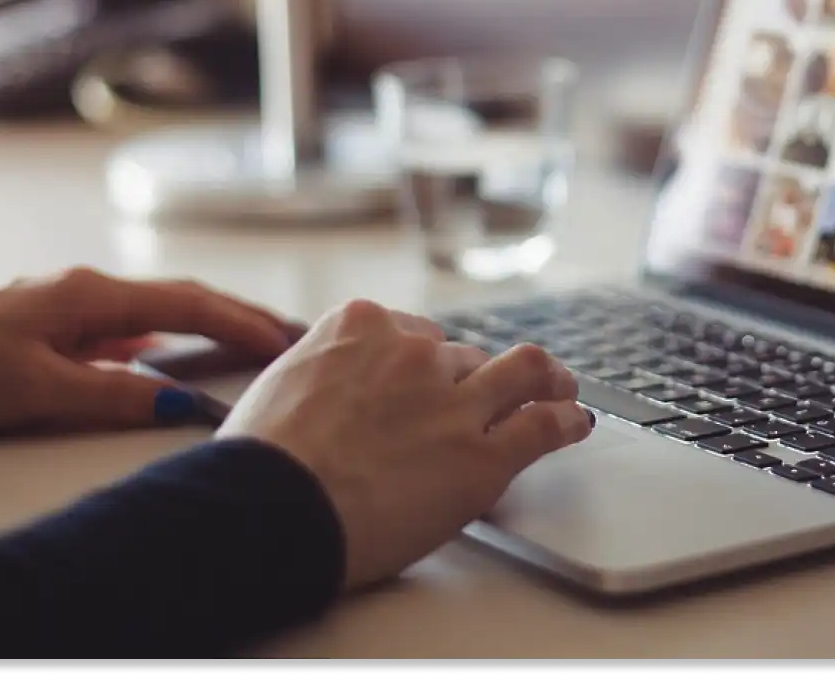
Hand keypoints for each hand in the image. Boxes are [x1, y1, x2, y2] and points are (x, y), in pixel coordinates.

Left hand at [0, 268, 299, 433]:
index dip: (242, 323)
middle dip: (239, 314)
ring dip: (206, 321)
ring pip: (157, 307)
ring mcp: (68, 303)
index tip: (286, 342)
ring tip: (249, 340)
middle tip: (290, 334)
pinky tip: (170, 350)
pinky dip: (167, 332)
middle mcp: (86, 288)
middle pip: (182, 296)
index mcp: (91, 294)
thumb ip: (115, 395)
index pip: (189, 303)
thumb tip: (183, 405)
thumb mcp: (38, 391)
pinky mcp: (51, 323)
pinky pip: (128, 323)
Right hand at [216, 299, 592, 590]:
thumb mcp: (279, 387)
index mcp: (361, 326)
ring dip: (543, 380)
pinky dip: (566, 421)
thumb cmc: (260, 462)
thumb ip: (320, 375)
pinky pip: (544, 425)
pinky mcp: (484, 455)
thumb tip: (324, 392)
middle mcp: (415, 353)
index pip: (414, 332)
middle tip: (479, 404)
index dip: (426, 361)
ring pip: (520, 372)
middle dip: (469, 382)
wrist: (273, 508)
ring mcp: (455, 400)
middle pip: (462, 357)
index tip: (433, 376)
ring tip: (560, 388)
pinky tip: (575, 423)